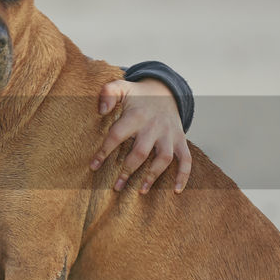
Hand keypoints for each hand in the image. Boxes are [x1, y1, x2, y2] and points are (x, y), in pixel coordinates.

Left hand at [91, 78, 190, 193]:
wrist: (165, 91)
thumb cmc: (137, 95)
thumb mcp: (122, 87)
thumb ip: (108, 93)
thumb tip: (101, 110)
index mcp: (136, 115)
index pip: (117, 135)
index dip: (104, 151)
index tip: (93, 166)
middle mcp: (154, 126)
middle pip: (141, 151)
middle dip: (128, 170)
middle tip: (116, 187)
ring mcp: (169, 134)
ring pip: (164, 158)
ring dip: (153, 176)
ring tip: (140, 191)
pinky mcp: (181, 140)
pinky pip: (186, 159)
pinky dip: (183, 175)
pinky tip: (176, 191)